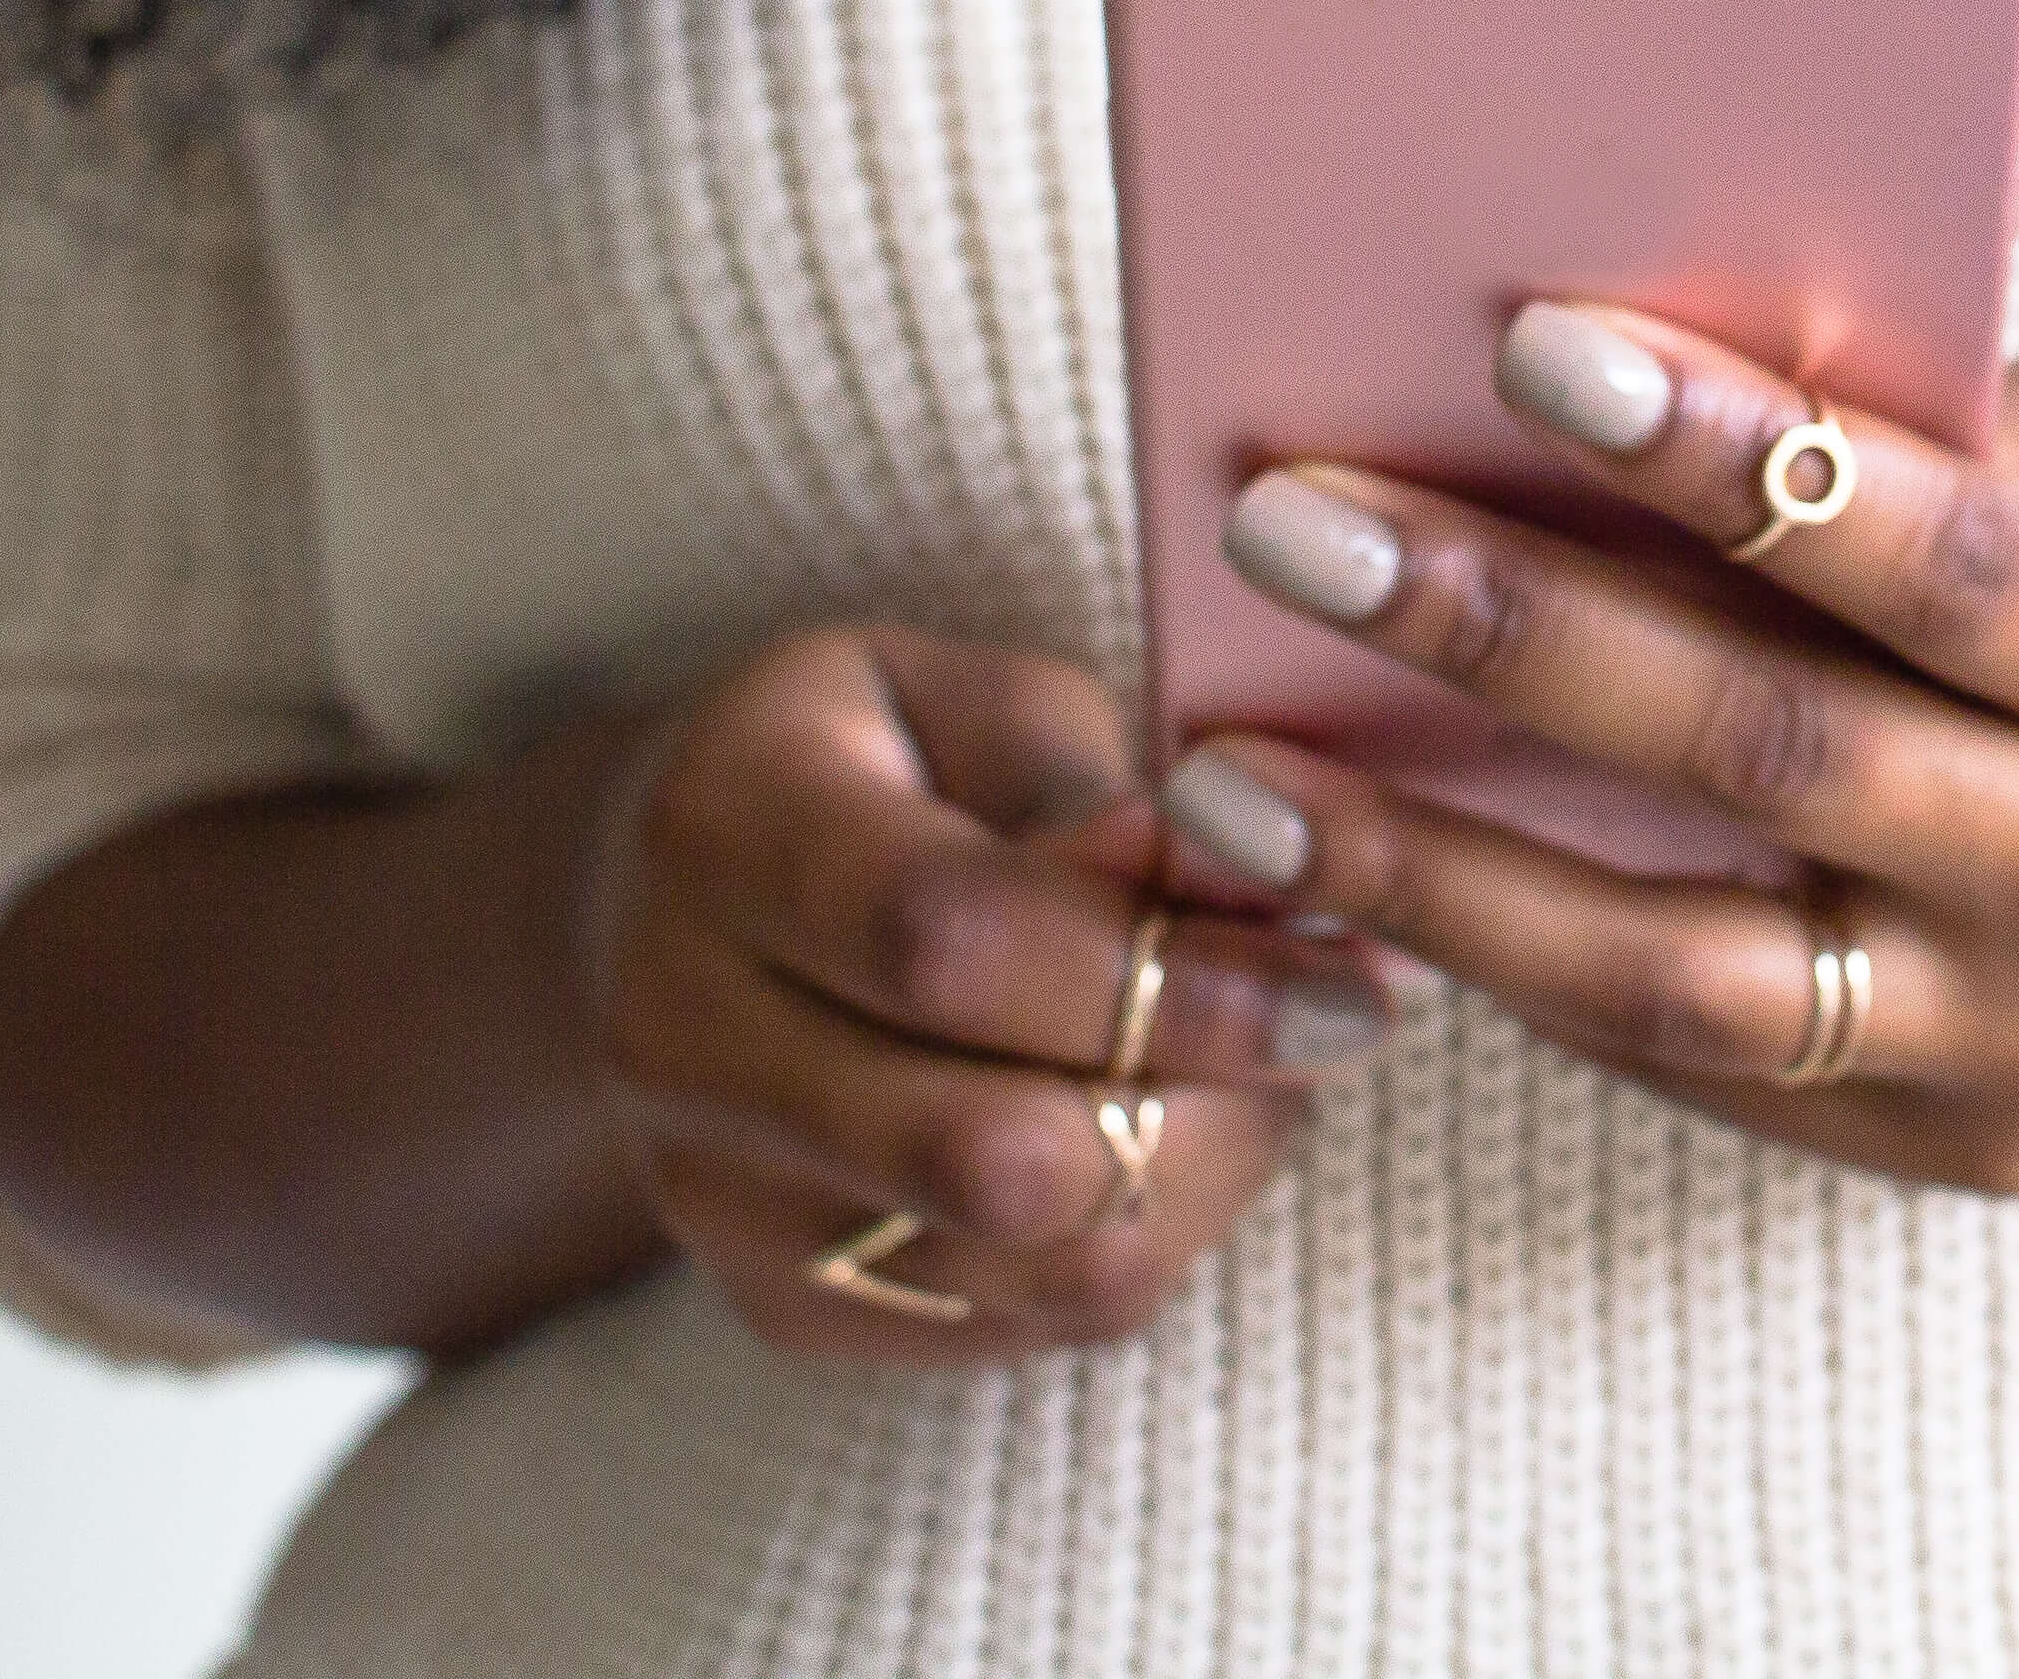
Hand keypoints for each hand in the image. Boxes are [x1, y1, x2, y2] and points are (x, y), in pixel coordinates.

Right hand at [583, 623, 1399, 1356]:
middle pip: (988, 1148)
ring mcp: (718, 1197)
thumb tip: (1221, 883)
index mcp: (723, 831)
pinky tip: (1181, 1127)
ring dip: (1207, 1174)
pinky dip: (1151, 1232)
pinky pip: (1029, 1319)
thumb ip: (1093, 785)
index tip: (1336, 962)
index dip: (1171, 966)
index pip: (949, 939)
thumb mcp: (974, 698)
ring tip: (1268, 1069)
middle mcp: (681, 1036)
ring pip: (1032, 1262)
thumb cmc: (881, 768)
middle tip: (1338, 1017)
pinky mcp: (781, 1303)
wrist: (683, 909)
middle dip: (1215, 1096)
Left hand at [1150, 311, 2018, 1196]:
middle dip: (1505, 637)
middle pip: (1771, 757)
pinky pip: (1717, 1062)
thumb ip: (1944, 431)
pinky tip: (1376, 883)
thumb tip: (1645, 335)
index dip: (1736, 456)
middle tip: (1289, 526)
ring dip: (1435, 876)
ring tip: (1234, 783)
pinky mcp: (1973, 1147)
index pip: (1936, 556)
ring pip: (1691, 978)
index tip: (1532, 337)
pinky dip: (1535, 970)